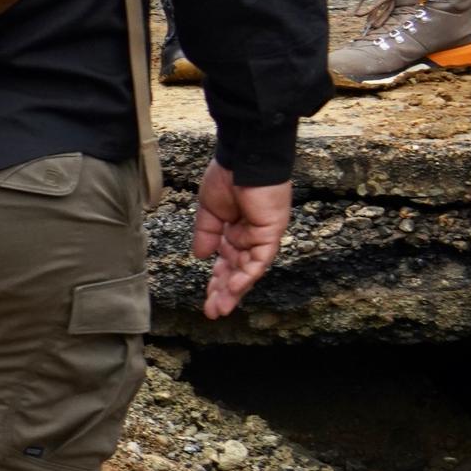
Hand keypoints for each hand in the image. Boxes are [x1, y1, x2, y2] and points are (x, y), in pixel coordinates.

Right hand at [192, 165, 291, 320]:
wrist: (244, 159)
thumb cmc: (227, 177)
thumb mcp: (209, 210)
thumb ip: (206, 234)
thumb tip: (200, 256)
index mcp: (233, 231)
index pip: (226, 262)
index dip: (216, 280)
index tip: (206, 299)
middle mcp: (249, 237)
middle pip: (236, 271)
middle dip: (224, 292)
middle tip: (213, 312)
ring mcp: (261, 237)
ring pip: (248, 270)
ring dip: (234, 290)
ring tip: (219, 308)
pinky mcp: (270, 233)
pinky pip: (259, 259)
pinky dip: (246, 274)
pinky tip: (233, 288)